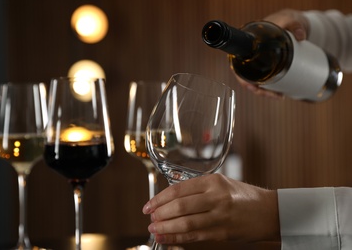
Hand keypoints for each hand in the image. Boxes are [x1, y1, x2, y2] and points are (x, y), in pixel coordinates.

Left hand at [142, 173, 279, 243]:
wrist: (270, 211)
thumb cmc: (243, 196)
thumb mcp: (221, 183)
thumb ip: (198, 188)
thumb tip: (170, 198)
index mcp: (213, 181)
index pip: (178, 189)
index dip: (160, 198)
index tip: (149, 206)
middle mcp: (216, 196)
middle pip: (180, 206)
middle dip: (160, 213)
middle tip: (150, 218)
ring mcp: (220, 215)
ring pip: (186, 223)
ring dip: (166, 228)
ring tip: (154, 229)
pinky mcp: (223, 232)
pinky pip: (196, 236)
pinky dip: (178, 238)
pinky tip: (167, 238)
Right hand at [239, 9, 309, 98]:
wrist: (288, 22)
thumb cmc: (284, 21)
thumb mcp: (289, 21)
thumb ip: (295, 25)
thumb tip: (301, 36)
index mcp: (247, 43)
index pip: (237, 64)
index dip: (243, 78)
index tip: (254, 87)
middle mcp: (248, 54)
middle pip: (246, 77)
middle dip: (258, 89)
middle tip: (274, 95)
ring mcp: (256, 61)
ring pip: (254, 80)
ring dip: (264, 92)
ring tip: (278, 96)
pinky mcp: (264, 65)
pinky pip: (261, 79)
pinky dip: (267, 88)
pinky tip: (277, 93)